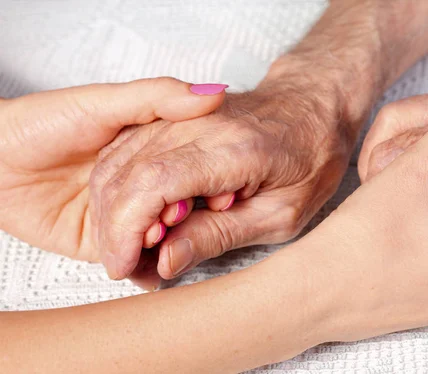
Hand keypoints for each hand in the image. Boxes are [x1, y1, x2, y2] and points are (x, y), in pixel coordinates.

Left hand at [0, 78, 224, 288]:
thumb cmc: (40, 123)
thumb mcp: (105, 102)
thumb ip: (157, 97)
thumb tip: (212, 95)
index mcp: (148, 150)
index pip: (191, 171)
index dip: (205, 183)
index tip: (216, 192)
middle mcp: (139, 186)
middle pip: (178, 209)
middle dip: (184, 219)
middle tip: (178, 217)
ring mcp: (122, 217)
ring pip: (158, 239)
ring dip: (166, 245)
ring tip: (162, 240)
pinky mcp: (100, 244)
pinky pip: (130, 260)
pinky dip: (144, 266)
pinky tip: (154, 265)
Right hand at [91, 0, 427, 281]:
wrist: (312, 106)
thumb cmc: (310, 161)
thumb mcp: (283, 214)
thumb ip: (220, 235)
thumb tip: (165, 261)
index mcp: (236, 149)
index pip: (156, 183)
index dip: (128, 229)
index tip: (125, 264)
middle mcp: (200, 125)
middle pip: (127, 174)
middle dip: (114, 229)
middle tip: (128, 267)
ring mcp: (181, 116)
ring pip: (118, 161)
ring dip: (112, 212)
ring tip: (133, 249)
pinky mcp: (171, 117)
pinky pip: (125, 151)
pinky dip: (118, 190)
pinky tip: (135, 218)